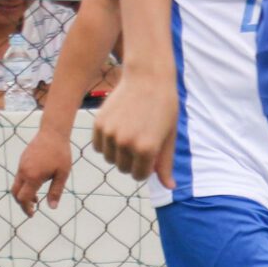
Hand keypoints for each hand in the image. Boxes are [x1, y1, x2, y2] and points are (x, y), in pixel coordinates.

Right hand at [11, 129, 73, 214]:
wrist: (53, 133)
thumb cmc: (61, 154)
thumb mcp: (62, 174)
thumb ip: (56, 191)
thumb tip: (52, 207)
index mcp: (33, 177)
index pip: (24, 198)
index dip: (26, 208)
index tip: (33, 214)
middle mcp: (23, 172)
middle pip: (16, 193)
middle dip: (22, 204)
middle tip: (32, 210)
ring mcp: (21, 166)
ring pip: (16, 185)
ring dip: (23, 194)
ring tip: (36, 199)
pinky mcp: (22, 161)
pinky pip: (19, 176)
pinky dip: (24, 185)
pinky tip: (36, 185)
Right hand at [91, 66, 179, 188]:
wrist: (148, 78)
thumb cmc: (164, 108)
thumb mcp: (169, 136)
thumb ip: (165, 163)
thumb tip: (169, 187)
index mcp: (147, 149)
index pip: (140, 175)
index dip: (145, 169)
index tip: (150, 157)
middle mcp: (126, 144)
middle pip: (124, 168)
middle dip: (133, 161)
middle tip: (141, 142)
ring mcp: (110, 134)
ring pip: (109, 159)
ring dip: (118, 153)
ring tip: (131, 134)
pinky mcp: (98, 125)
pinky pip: (98, 147)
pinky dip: (106, 144)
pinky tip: (118, 130)